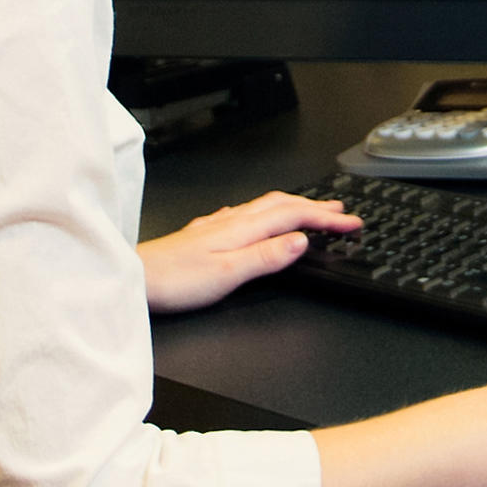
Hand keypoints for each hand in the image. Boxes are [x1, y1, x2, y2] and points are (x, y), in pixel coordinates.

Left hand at [138, 192, 361, 313]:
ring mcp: (217, 226)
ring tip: (311, 210)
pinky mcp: (205, 234)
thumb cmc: (174, 281)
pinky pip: (247, 214)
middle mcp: (231, 222)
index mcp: (242, 229)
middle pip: (282, 205)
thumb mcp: (228, 274)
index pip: (294, 216)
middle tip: (341, 212)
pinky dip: (267, 213)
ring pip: (264, 207)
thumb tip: (300, 241)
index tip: (351, 223)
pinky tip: (259, 218)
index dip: (326, 219)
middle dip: (315, 207)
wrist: (135, 279)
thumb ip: (266, 257)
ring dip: (293, 206)